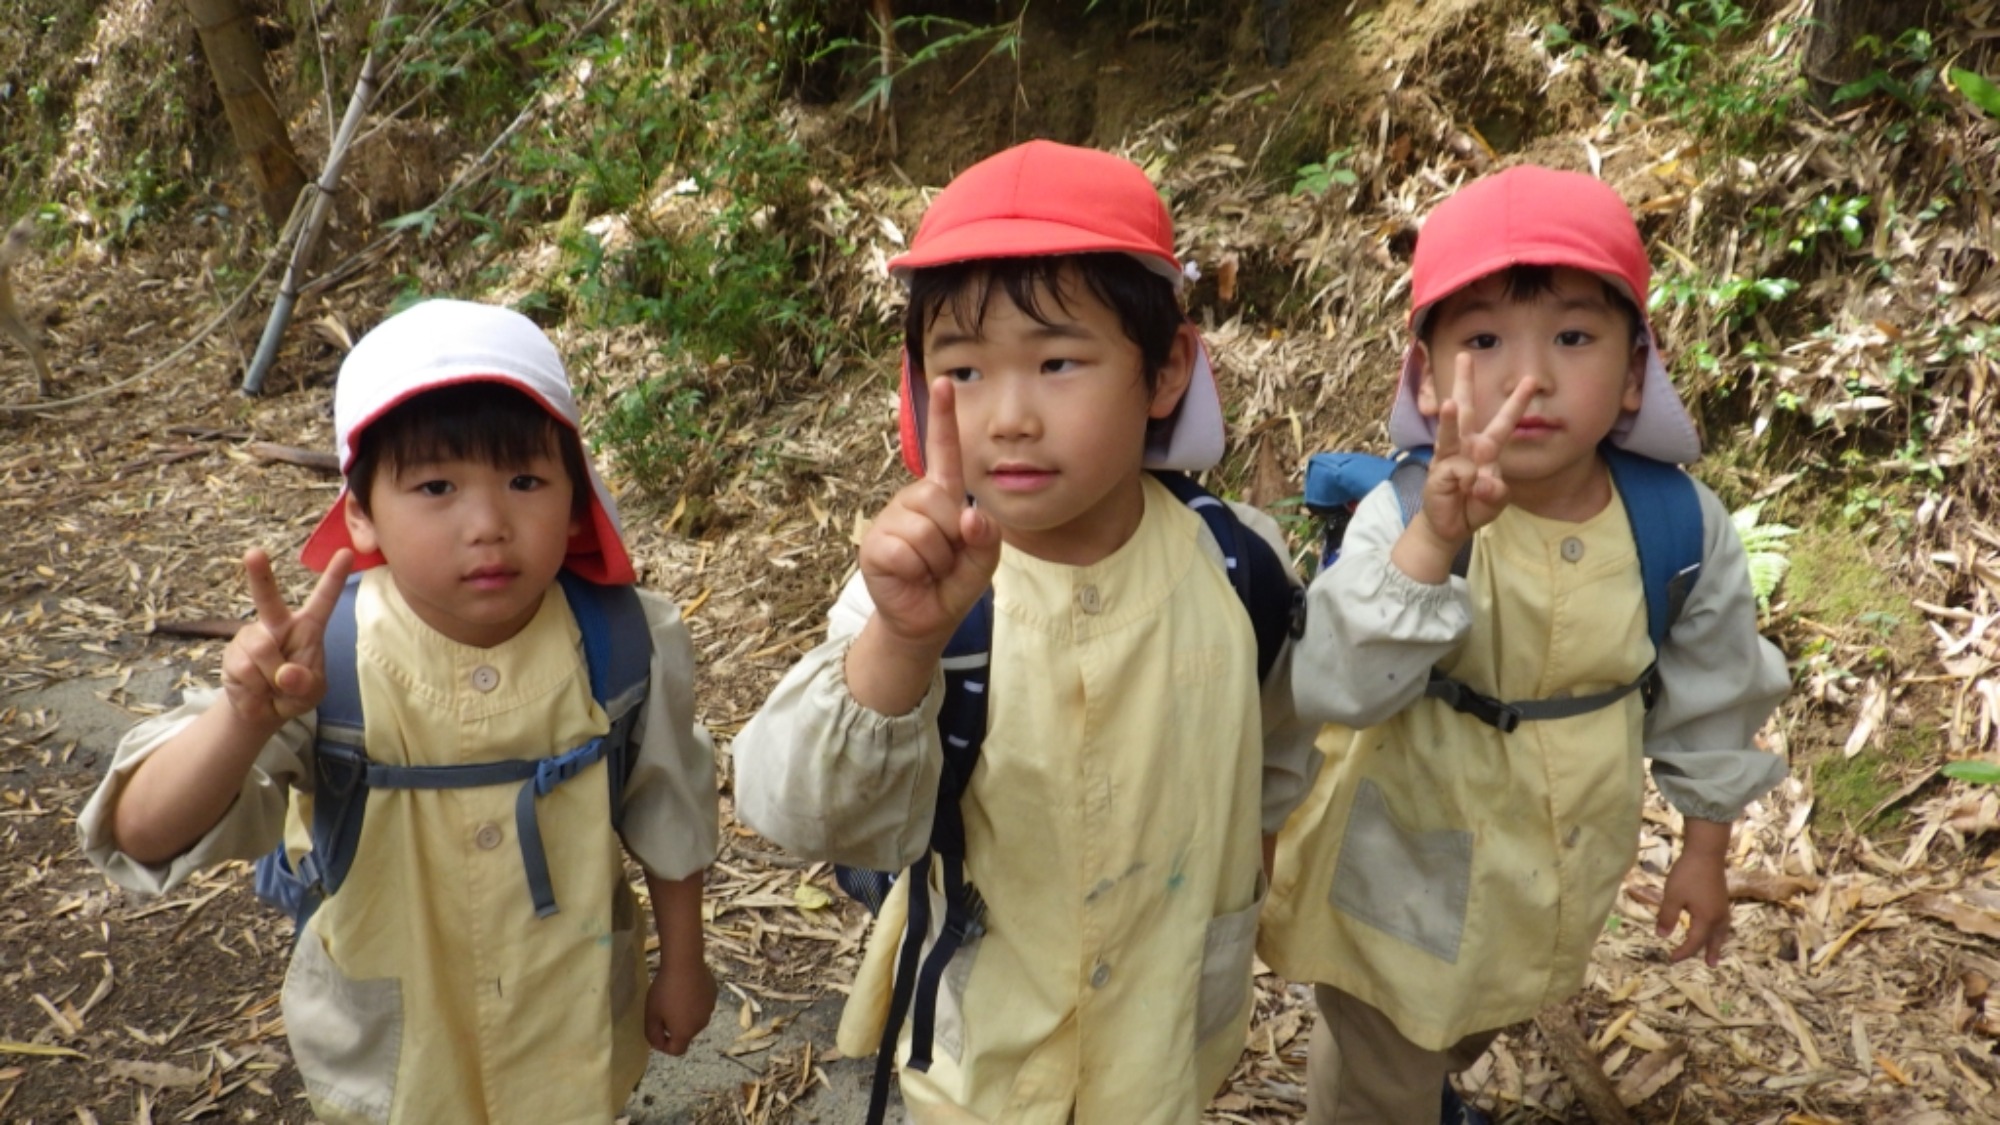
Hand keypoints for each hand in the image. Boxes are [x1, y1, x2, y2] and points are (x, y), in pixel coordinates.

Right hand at [218, 548, 352, 728]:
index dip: (334, 577)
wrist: (262, 710)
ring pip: (261, 650)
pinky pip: (245, 669)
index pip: (323, 600)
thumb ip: (304, 684)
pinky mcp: (232, 652)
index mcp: (308, 627)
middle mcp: (277, 624)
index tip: (347, 552)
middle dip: (260, 574)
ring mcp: (251, 636)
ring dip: (270, 677)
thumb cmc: (295, 693)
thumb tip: (285, 674)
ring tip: (272, 685)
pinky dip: (255, 687)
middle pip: (267, 597)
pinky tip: (255, 688)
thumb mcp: (311, 693)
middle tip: (254, 553)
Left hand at [645, 955, 716, 1056]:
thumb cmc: (665, 990)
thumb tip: (657, 1043)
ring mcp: (710, 1009)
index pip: (677, 1050)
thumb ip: (652, 1034)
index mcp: (685, 1032)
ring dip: (685, 1014)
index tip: (656, 1032)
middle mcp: (701, 1025)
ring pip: (695, 1018)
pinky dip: (694, 1001)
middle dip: (674, 1027)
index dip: (664, 1045)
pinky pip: (702, 1004)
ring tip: (675, 997)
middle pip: (686, 1033)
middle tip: (663, 1010)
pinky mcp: (714, 995)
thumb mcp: (651, 1014)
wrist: (685, 963)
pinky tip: (687, 987)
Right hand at [857, 377, 1002, 647]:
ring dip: (937, 559)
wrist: (924, 620)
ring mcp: (891, 520)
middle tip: (945, 560)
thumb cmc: (952, 582)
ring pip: (927, 530)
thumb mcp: (982, 561)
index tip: (944, 382)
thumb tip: (971, 517)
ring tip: (928, 569)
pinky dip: (916, 570)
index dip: (942, 417)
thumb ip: (986, 538)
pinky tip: (910, 576)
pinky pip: (906, 551)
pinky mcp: (874, 544)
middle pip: (943, 502)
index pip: (943, 452)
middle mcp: (913, 500)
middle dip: (954, 539)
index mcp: (941, 496)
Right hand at [1417, 356, 1537, 546]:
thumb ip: (1496, 491)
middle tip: (1464, 356)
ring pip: (1450, 432)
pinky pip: (1457, 473)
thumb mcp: (1495, 500)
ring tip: (1449, 405)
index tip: (1530, 381)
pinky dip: (1466, 483)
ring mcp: (1449, 457)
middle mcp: (1466, 446)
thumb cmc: (1474, 505)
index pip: (1504, 422)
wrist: (1449, 525)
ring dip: (1449, 419)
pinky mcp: (1438, 472)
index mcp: (1485, 448)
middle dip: (1464, 382)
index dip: (1517, 402)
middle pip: (1466, 409)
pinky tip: (1464, 491)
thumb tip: (1482, 481)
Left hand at [1658, 827, 1731, 965]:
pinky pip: (1723, 922)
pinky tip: (1716, 927)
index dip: (1683, 952)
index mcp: (1706, 919)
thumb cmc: (1687, 874)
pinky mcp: (1722, 898)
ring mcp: (1722, 907)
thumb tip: (1661, 936)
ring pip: (1721, 931)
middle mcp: (1718, 916)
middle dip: (1709, 952)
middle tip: (1710, 965)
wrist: (1706, 852)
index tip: (1671, 959)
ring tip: (1716, 951)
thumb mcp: (1672, 896)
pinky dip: (1719, 930)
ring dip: (1718, 942)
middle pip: (1713, 939)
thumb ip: (1667, 917)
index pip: (1694, 942)